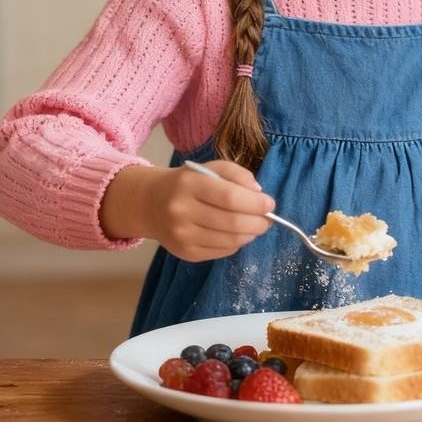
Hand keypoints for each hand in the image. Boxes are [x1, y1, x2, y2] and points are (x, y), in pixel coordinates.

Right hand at [101, 159, 273, 261]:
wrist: (151, 204)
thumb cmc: (188, 183)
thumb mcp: (209, 168)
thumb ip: (236, 174)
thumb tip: (258, 192)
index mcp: (189, 184)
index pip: (230, 197)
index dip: (256, 203)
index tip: (270, 204)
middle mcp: (182, 211)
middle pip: (232, 222)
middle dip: (258, 222)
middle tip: (268, 220)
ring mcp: (182, 235)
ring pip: (229, 241)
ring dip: (250, 235)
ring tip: (255, 226)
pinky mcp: (185, 253)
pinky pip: (221, 252)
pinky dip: (236, 244)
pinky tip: (236, 234)